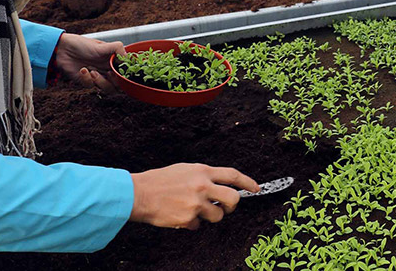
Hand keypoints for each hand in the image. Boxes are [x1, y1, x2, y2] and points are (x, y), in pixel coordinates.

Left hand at [52, 33, 125, 91]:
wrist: (63, 49)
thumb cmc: (82, 44)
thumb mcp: (102, 45)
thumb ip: (117, 48)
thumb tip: (128, 57)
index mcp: (113, 61)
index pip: (125, 73)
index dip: (125, 76)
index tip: (120, 73)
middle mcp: (107, 70)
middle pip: (119, 85)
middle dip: (114, 82)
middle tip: (108, 74)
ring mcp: (98, 77)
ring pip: (107, 89)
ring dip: (101, 82)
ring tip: (92, 72)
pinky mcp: (86, 81)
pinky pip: (91, 86)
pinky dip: (86, 79)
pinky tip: (82, 70)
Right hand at [130, 164, 259, 228]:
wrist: (139, 194)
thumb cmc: (160, 181)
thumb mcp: (184, 170)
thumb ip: (203, 176)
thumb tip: (219, 185)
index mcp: (202, 171)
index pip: (232, 175)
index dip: (247, 182)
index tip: (256, 188)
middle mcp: (202, 186)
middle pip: (233, 198)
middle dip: (232, 205)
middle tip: (225, 207)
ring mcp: (196, 203)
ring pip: (217, 215)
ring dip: (209, 216)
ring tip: (193, 210)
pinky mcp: (188, 218)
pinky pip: (198, 225)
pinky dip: (191, 223)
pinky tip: (179, 215)